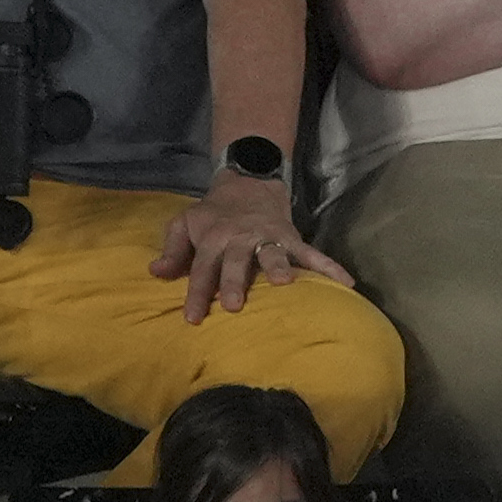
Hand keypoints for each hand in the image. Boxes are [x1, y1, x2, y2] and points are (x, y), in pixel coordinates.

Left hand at [147, 172, 354, 324]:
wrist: (248, 183)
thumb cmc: (212, 214)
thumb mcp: (184, 224)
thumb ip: (172, 250)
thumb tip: (154, 272)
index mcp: (213, 237)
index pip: (202, 268)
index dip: (196, 292)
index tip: (192, 319)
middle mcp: (240, 237)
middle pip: (236, 261)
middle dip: (234, 282)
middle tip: (234, 305)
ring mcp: (268, 237)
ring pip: (272, 253)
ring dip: (277, 267)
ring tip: (284, 285)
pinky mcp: (291, 237)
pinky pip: (311, 253)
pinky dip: (329, 266)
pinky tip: (346, 283)